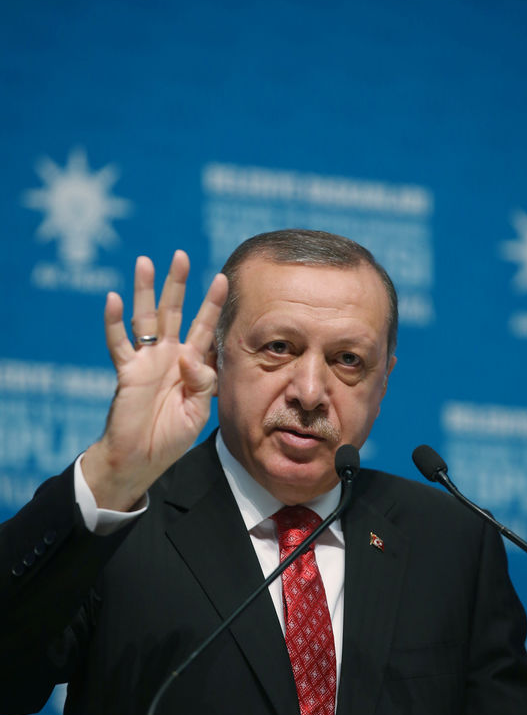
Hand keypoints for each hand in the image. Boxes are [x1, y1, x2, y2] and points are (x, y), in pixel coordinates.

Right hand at [82, 250, 227, 510]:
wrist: (141, 459)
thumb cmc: (172, 437)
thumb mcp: (198, 411)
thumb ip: (202, 382)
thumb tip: (189, 355)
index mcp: (191, 363)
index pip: (204, 326)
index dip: (212, 303)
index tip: (223, 278)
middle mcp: (168, 355)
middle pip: (173, 311)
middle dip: (177, 284)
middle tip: (181, 255)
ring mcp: (146, 361)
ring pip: (145, 318)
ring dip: (145, 291)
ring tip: (145, 262)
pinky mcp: (127, 372)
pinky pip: (118, 343)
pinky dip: (114, 322)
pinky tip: (114, 299)